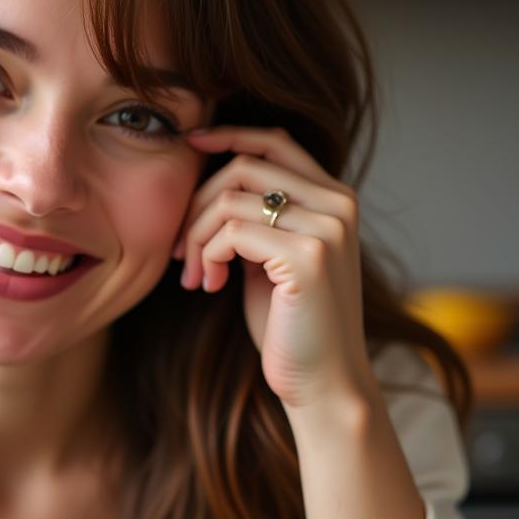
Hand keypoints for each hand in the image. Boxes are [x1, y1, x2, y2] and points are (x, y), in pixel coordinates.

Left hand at [174, 126, 374, 409]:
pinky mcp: (308, 256)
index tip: (189, 145)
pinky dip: (208, 255)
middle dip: (196, 205)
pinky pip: (231, 231)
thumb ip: (254, 221)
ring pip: (229, 198)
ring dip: (196, 237)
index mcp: (333, 199)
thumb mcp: (269, 261)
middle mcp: (337, 204)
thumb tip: (210, 187)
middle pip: (243, 165)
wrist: (322, 383)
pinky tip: (210, 285)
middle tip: (181, 253)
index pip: (274, 141)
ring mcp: (326, 227)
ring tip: (194, 276)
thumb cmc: (289, 327)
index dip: (228, 135)